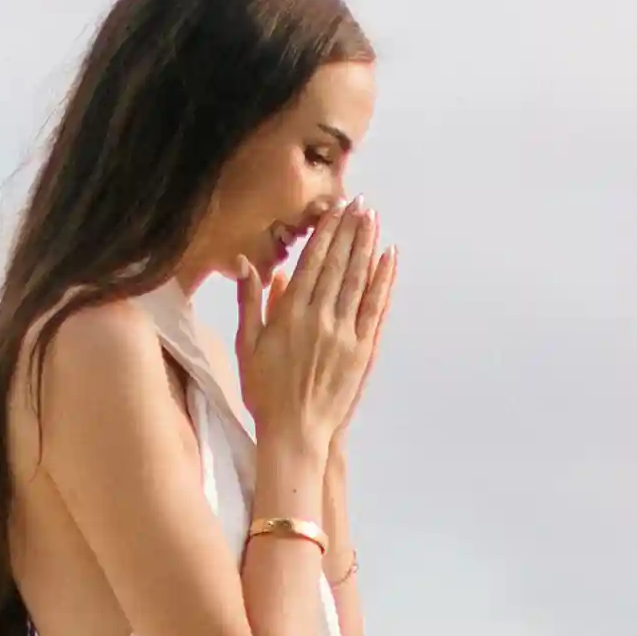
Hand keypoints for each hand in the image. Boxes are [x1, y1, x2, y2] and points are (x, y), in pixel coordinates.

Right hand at [239, 202, 391, 469]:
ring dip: (366, 246)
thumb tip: (250, 264)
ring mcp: (344, 334)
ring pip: (358, 280)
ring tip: (372, 219)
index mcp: (289, 315)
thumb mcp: (247, 345)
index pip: (312, 262)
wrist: (295, 432)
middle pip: (338, 264)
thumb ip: (251, 302)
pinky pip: (375, 308)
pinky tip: (389, 258)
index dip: (325, 232)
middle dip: (349, 230)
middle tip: (359, 203)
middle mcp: (319, 318)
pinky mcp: (362, 350)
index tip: (335, 208)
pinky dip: (383, 281)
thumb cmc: (265, 392)